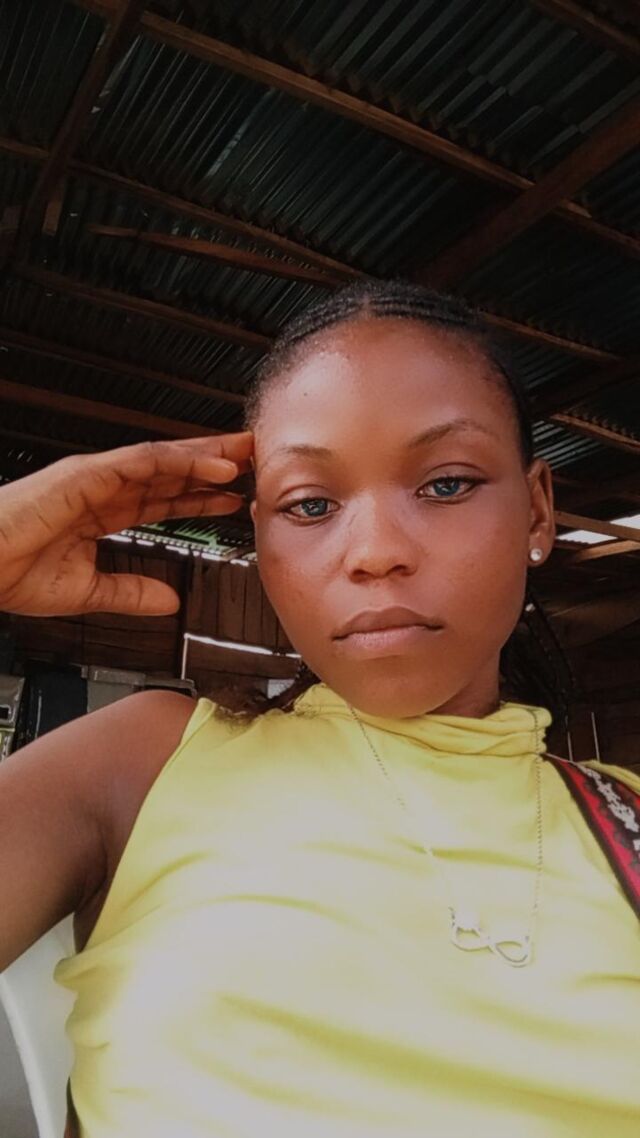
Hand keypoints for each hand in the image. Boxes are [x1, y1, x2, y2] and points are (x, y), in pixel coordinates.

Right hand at [0, 433, 253, 616]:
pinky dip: (182, 460)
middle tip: (254, 461)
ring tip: (246, 455)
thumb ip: (131, 592)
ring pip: (165, 459)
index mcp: (101, 512)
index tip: (234, 498)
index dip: (201, 496)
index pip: (163, 499)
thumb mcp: (89, 591)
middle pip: (171, 472)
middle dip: (213, 465)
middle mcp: (102, 489)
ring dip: (207, 455)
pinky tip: (213, 464)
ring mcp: (96, 477)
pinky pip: (144, 461)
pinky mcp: (87, 473)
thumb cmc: (12, 573)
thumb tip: (170, 601)